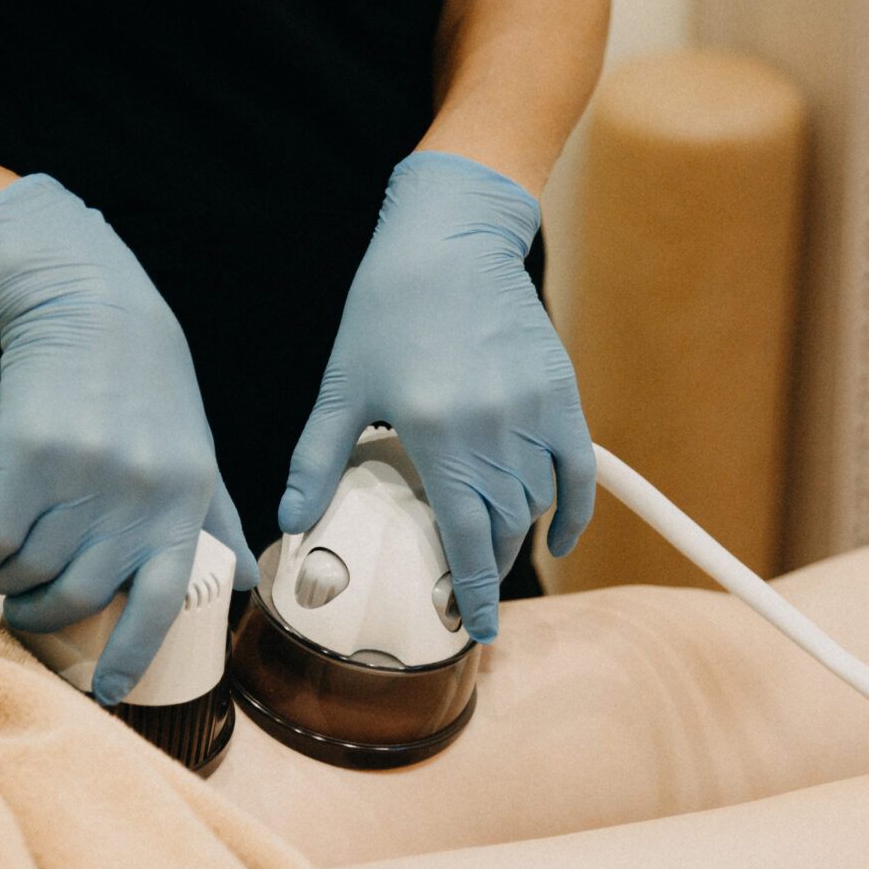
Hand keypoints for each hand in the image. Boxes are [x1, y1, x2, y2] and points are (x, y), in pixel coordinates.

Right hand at [0, 174, 257, 703]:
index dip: (132, 656)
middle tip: (25, 613)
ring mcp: (85, 480)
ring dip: (9, 586)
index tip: (107, 690)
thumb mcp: (196, 450)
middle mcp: (139, 498)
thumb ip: (215, 520)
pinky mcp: (30, 461)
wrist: (90, 306)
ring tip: (2, 574)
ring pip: (32, 573)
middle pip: (81, 599)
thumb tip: (243, 579)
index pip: (162, 603)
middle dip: (45, 620)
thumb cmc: (145, 384)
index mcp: (184, 503)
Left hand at [278, 151, 594, 640]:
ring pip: (534, 503)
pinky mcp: (559, 394)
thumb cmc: (388, 306)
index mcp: (437, 434)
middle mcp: (493, 429)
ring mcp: (533, 412)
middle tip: (469, 596)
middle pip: (501, 528)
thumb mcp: (341, 385)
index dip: (473, 593)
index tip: (475, 629)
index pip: (466, 538)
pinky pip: (577, 472)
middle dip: (486, 569)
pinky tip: (554, 534)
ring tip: (490, 551)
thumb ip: (316, 458)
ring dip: (515, 535)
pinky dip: (571, 510)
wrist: (449, 239)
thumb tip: (291, 519)